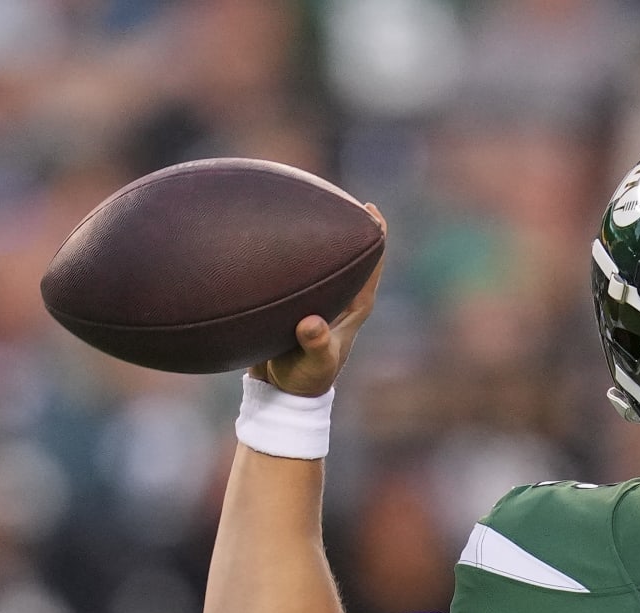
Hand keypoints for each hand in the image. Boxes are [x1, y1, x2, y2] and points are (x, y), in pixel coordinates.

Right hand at [249, 204, 386, 396]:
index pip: (373, 263)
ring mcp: (318, 297)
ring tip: (297, 202)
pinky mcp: (294, 301)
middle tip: (330, 193)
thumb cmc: (305, 379)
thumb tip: (310, 324)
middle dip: (342, 223)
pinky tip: (263, 233)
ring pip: (319, 257)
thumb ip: (314, 345)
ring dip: (311, 234)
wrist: (282, 392)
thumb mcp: (313, 365)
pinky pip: (292, 267)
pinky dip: (282, 251)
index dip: (376, 234)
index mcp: (354, 305)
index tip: (369, 208)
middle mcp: (340, 296)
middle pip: (348, 251)